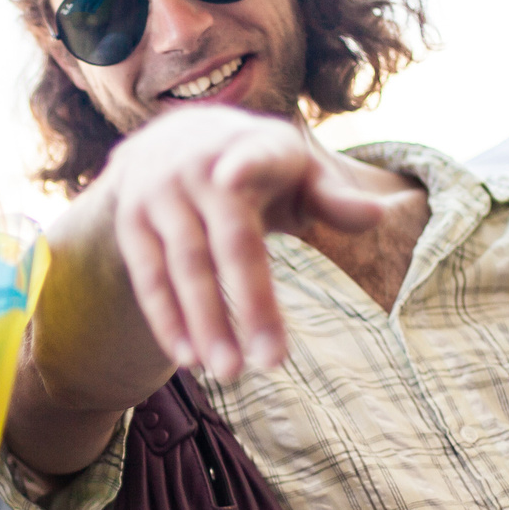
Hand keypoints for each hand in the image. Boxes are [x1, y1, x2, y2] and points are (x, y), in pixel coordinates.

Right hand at [100, 105, 383, 377]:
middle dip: (244, 303)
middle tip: (268, 364)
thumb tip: (378, 214)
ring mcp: (157, 194)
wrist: (173, 138)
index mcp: (249, 148)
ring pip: (181, 266)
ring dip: (203, 323)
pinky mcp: (130, 221)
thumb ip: (332, 196)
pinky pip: (147, 276)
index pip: (248, 160)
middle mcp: (196, 168)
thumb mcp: (296, 171)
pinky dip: (166, 318)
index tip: (231, 179)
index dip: (241, 166)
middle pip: (222, 242)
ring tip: (227, 372)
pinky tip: (187, 357)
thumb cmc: (257, 167)